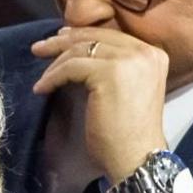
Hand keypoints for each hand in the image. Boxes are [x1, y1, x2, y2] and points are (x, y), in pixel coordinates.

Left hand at [30, 27, 169, 182]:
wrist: (136, 157)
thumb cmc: (125, 132)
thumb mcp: (124, 89)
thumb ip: (111, 67)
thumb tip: (78, 49)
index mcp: (153, 54)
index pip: (110, 36)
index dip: (82, 35)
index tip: (60, 39)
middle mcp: (145, 52)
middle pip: (95, 37)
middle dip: (62, 41)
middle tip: (39, 48)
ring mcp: (130, 60)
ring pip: (80, 50)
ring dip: (55, 64)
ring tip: (41, 79)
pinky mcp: (110, 72)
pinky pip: (71, 67)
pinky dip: (53, 77)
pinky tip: (42, 89)